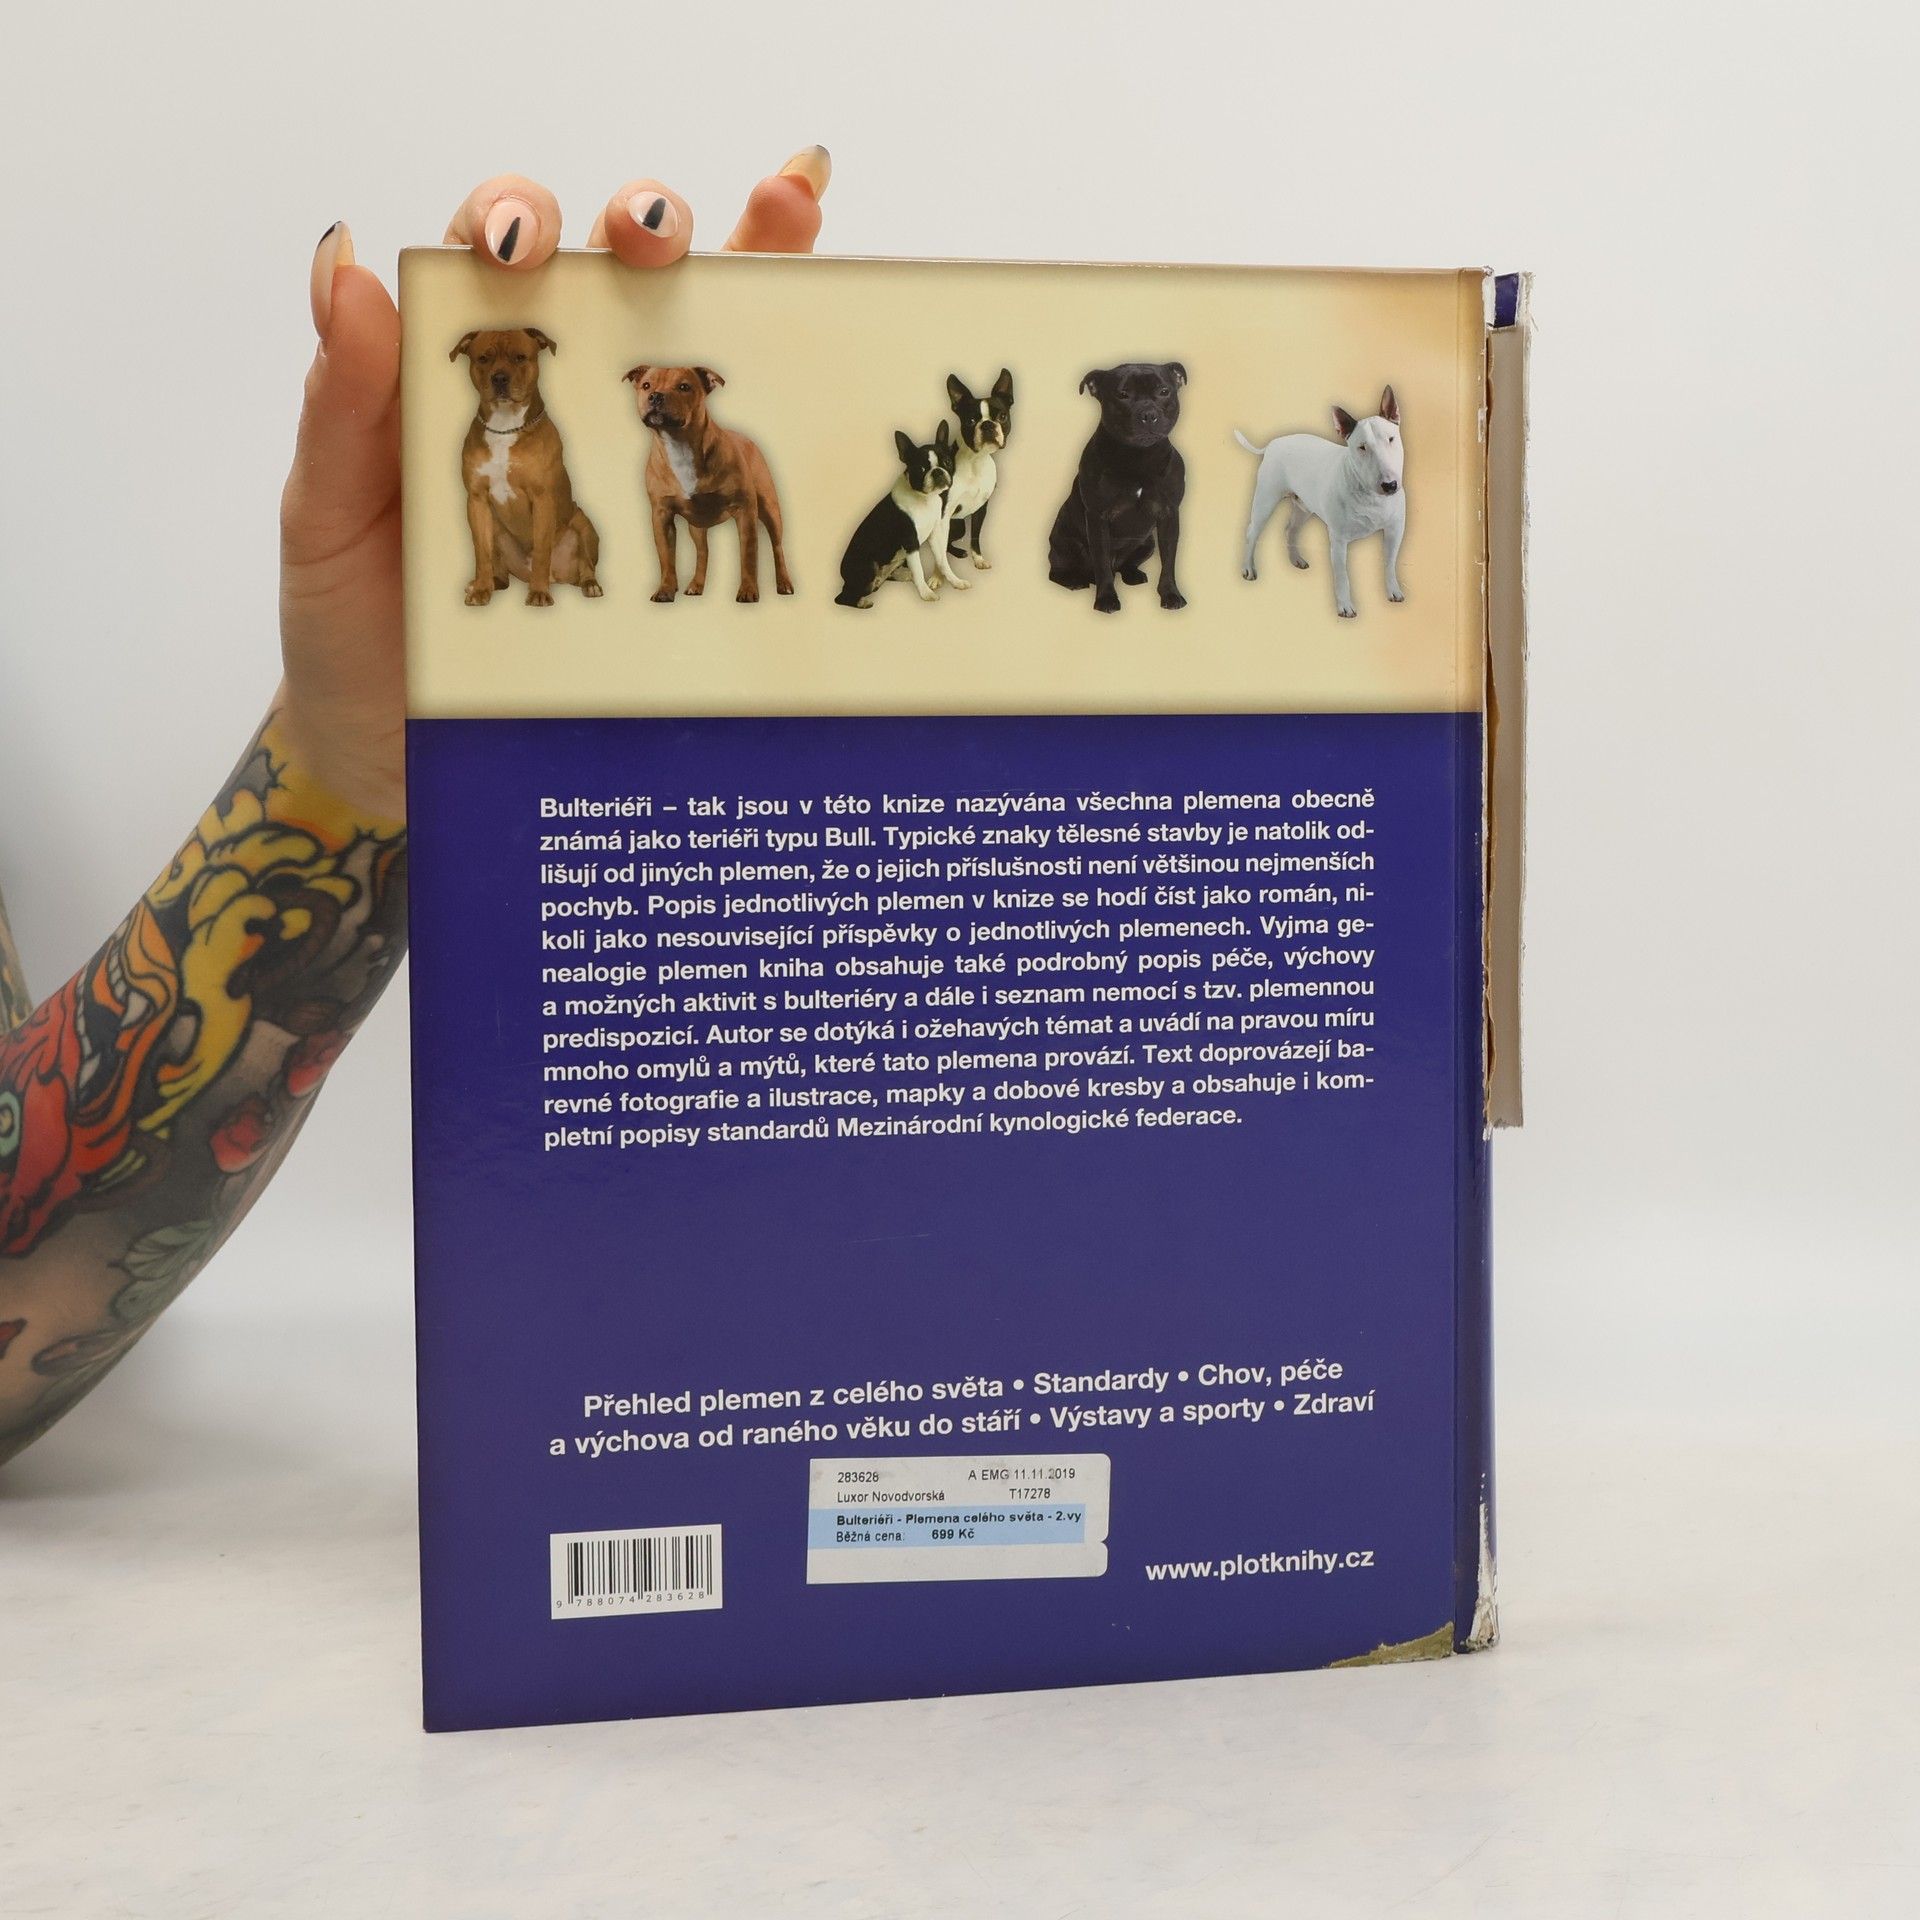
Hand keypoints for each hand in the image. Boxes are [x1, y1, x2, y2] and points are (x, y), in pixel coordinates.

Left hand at [276, 152, 831, 818]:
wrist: (409, 754)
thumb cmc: (354, 631)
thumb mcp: (329, 518)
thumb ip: (342, 403)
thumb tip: (349, 267)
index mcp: (458, 381)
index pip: (493, 259)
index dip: (516, 220)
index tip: (524, 249)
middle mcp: (549, 399)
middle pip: (608, 268)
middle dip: (642, 222)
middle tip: (651, 240)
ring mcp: (623, 453)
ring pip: (689, 325)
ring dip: (744, 249)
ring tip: (783, 213)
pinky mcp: (679, 522)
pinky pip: (738, 442)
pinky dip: (787, 354)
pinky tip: (824, 294)